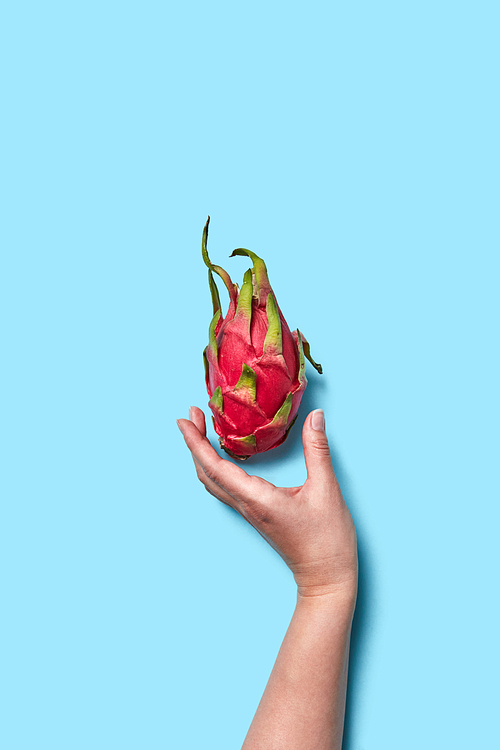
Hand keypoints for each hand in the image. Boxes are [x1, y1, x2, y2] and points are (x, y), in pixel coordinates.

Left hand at [177, 407, 357, 600]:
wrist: (326, 577)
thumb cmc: (327, 539)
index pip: (215, 467)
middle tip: (192, 414)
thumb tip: (315, 416)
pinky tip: (224, 455)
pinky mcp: (256, 513)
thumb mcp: (326, 490)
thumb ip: (317, 450)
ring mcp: (249, 511)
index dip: (196, 442)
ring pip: (213, 481)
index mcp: (256, 498)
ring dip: (203, 454)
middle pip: (207, 473)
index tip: (183, 420)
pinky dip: (216, 466)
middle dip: (195, 442)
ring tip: (203, 429)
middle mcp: (246, 505)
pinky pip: (225, 487)